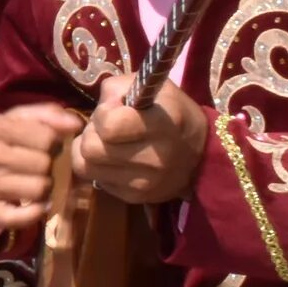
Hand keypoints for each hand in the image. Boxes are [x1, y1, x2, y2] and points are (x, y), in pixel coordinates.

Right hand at [0, 104, 85, 228]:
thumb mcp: (12, 120)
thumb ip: (45, 115)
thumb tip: (76, 124)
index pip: (47, 138)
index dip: (54, 144)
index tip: (47, 148)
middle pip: (44, 164)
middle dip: (49, 167)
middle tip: (41, 168)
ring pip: (38, 189)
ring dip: (44, 189)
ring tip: (35, 184)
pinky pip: (22, 217)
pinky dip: (35, 213)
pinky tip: (34, 205)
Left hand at [69, 75, 208, 206]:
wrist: (202, 156)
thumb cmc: (172, 113)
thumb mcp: (151, 88)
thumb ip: (117, 89)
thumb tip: (98, 109)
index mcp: (161, 124)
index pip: (109, 126)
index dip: (102, 115)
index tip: (113, 111)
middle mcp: (154, 157)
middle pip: (91, 149)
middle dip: (91, 134)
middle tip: (105, 130)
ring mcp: (145, 182)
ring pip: (86, 167)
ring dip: (90, 153)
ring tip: (108, 144)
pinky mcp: (135, 198)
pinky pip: (97, 181)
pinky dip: (101, 169)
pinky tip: (117, 160)